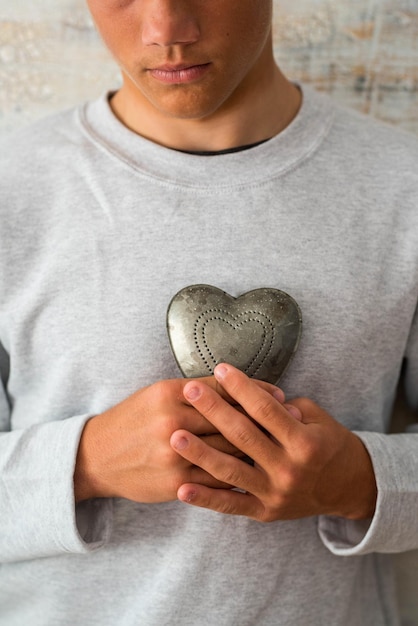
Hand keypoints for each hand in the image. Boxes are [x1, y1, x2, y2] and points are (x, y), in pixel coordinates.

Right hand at [74, 375, 284, 503]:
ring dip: (260, 446)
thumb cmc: (132, 420)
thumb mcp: (157, 394)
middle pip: (231, 419)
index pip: (223, 390)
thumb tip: (235, 387)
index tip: (279, 393)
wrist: (98, 456)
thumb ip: (193, 391)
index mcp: (170, 394)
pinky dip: (241, 473)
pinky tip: (260, 468)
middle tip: (292, 415)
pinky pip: (218, 478)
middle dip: (265, 417)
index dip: (255, 391)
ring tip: (284, 441)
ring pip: (228, 450)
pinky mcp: (176, 483)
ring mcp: (175, 455)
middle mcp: (173, 422)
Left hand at [170, 364, 376, 521]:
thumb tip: (252, 394)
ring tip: (176, 436)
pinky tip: (182, 489)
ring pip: (231, 471)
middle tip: (190, 391)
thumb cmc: (328, 443)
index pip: (265, 409)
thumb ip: (286, 408)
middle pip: (243, 436)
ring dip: (201, 454)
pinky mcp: (265, 513)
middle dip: (214, 410)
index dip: (241, 387)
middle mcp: (289, 469)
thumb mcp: (317, 418)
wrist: (350, 488)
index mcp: (304, 441)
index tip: (220, 369)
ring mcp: (275, 493)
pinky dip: (206, 499)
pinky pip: (231, 505)